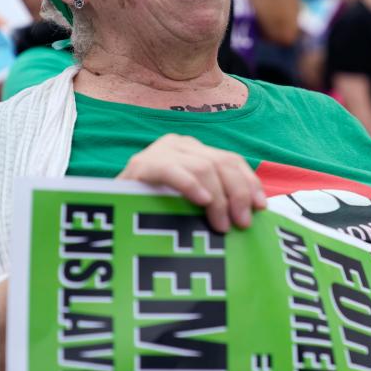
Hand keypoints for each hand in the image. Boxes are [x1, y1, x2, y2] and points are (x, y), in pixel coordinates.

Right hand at [118, 134, 267, 232]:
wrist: (109, 216)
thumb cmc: (156, 215)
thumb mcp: (191, 205)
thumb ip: (216, 201)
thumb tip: (252, 214)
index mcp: (194, 151)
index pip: (231, 160)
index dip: (249, 183)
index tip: (261, 207)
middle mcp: (180, 145)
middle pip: (222, 163)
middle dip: (238, 193)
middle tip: (242, 224)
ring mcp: (160, 151)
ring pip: (204, 167)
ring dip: (218, 199)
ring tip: (221, 226)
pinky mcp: (141, 165)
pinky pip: (172, 170)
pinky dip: (190, 185)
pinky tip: (202, 200)